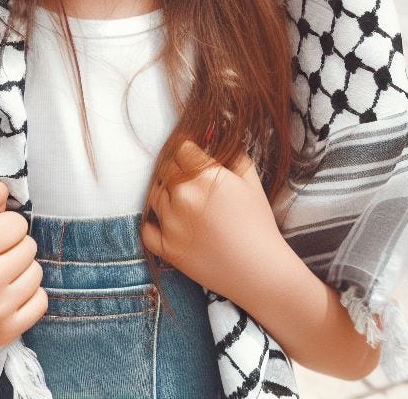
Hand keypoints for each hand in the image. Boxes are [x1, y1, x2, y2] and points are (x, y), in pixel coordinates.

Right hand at [0, 182, 46, 345]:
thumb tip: (3, 188)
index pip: (18, 223)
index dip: (6, 226)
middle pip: (30, 247)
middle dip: (15, 247)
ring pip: (37, 273)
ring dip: (23, 270)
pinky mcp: (5, 331)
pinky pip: (41, 301)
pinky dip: (30, 296)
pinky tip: (7, 295)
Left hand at [140, 141, 282, 303]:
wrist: (261, 272)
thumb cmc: (259, 225)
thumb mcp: (251, 181)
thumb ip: (232, 153)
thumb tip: (215, 135)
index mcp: (204, 176)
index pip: (181, 148)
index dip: (188, 151)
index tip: (192, 155)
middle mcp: (183, 196)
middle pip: (166, 169)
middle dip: (177, 169)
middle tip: (189, 177)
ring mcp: (172, 223)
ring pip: (155, 194)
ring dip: (165, 193)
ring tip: (183, 199)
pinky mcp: (168, 249)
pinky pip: (146, 228)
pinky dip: (152, 223)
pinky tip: (165, 220)